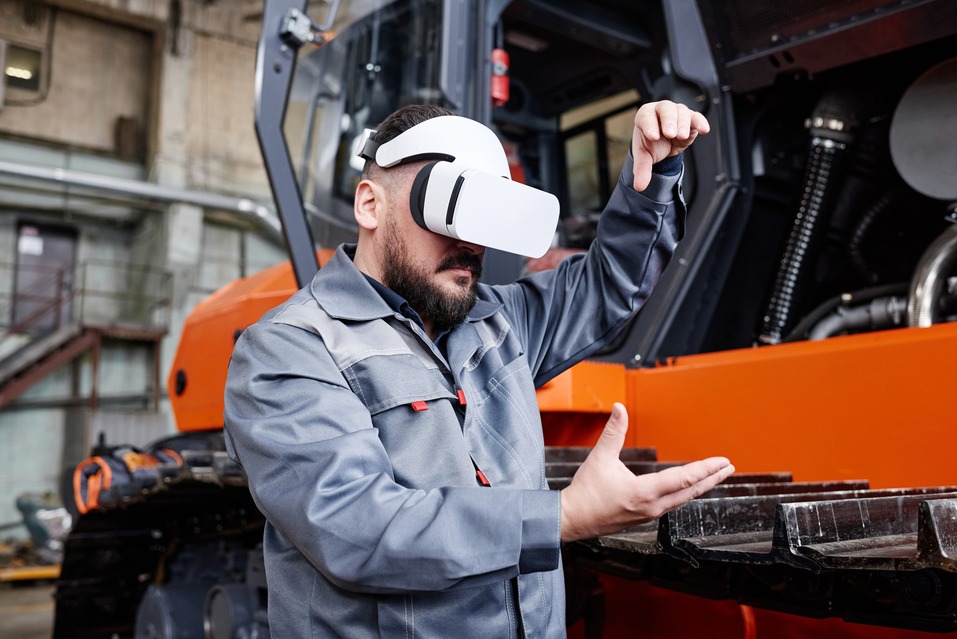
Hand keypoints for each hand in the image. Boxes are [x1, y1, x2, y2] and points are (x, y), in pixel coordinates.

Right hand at [559, 402, 732, 541]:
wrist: (572, 519)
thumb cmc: (585, 492)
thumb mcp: (600, 458)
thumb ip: (613, 432)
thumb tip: (619, 408)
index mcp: (643, 492)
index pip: (683, 479)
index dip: (705, 469)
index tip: (722, 461)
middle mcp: (652, 506)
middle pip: (690, 492)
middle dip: (712, 478)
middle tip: (728, 468)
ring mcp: (649, 514)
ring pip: (683, 500)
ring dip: (701, 486)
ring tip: (714, 477)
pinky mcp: (644, 516)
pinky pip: (673, 504)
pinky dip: (686, 493)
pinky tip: (688, 489)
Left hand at [631, 100, 710, 191]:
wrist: (663, 143)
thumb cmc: (651, 143)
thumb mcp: (645, 156)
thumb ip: (642, 170)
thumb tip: (639, 187)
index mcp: (646, 115)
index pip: (646, 117)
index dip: (650, 126)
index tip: (653, 137)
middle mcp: (661, 110)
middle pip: (666, 109)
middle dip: (668, 121)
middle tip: (670, 134)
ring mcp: (677, 112)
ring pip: (681, 112)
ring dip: (682, 123)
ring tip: (681, 136)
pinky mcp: (691, 118)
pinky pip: (697, 117)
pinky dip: (701, 122)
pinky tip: (704, 130)